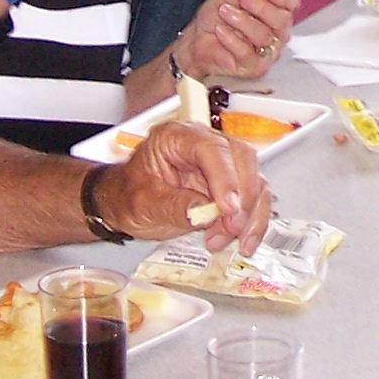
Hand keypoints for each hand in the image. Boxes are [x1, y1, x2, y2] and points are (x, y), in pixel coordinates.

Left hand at [108, 117, 272, 253]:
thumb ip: (174, 206)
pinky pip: (254, 200)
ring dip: (249, 215)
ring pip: (255, 181)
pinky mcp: (230, 186)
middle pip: (242, 160)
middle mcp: (203, 145)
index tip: (228, 209)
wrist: (124, 204)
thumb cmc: (128, 194)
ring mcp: (220, 165)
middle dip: (242, 199)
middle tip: (232, 228)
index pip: (211, 149)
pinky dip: (252, 222)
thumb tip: (205, 213)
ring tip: (228, 238)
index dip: (225, 178)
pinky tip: (240, 240)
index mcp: (176, 138)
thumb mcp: (143, 203)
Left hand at [172, 0, 299, 80]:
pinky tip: (221, 31)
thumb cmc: (215, 21)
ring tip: (224, 12)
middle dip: (262, 7)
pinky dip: (231, 39)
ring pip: (263, 35)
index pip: (290, 2)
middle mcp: (275, 32)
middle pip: (282, 20)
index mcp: (274, 11)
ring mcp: (267, 51)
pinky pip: (247, 52)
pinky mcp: (255, 67)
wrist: (195, 42)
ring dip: (241, 21)